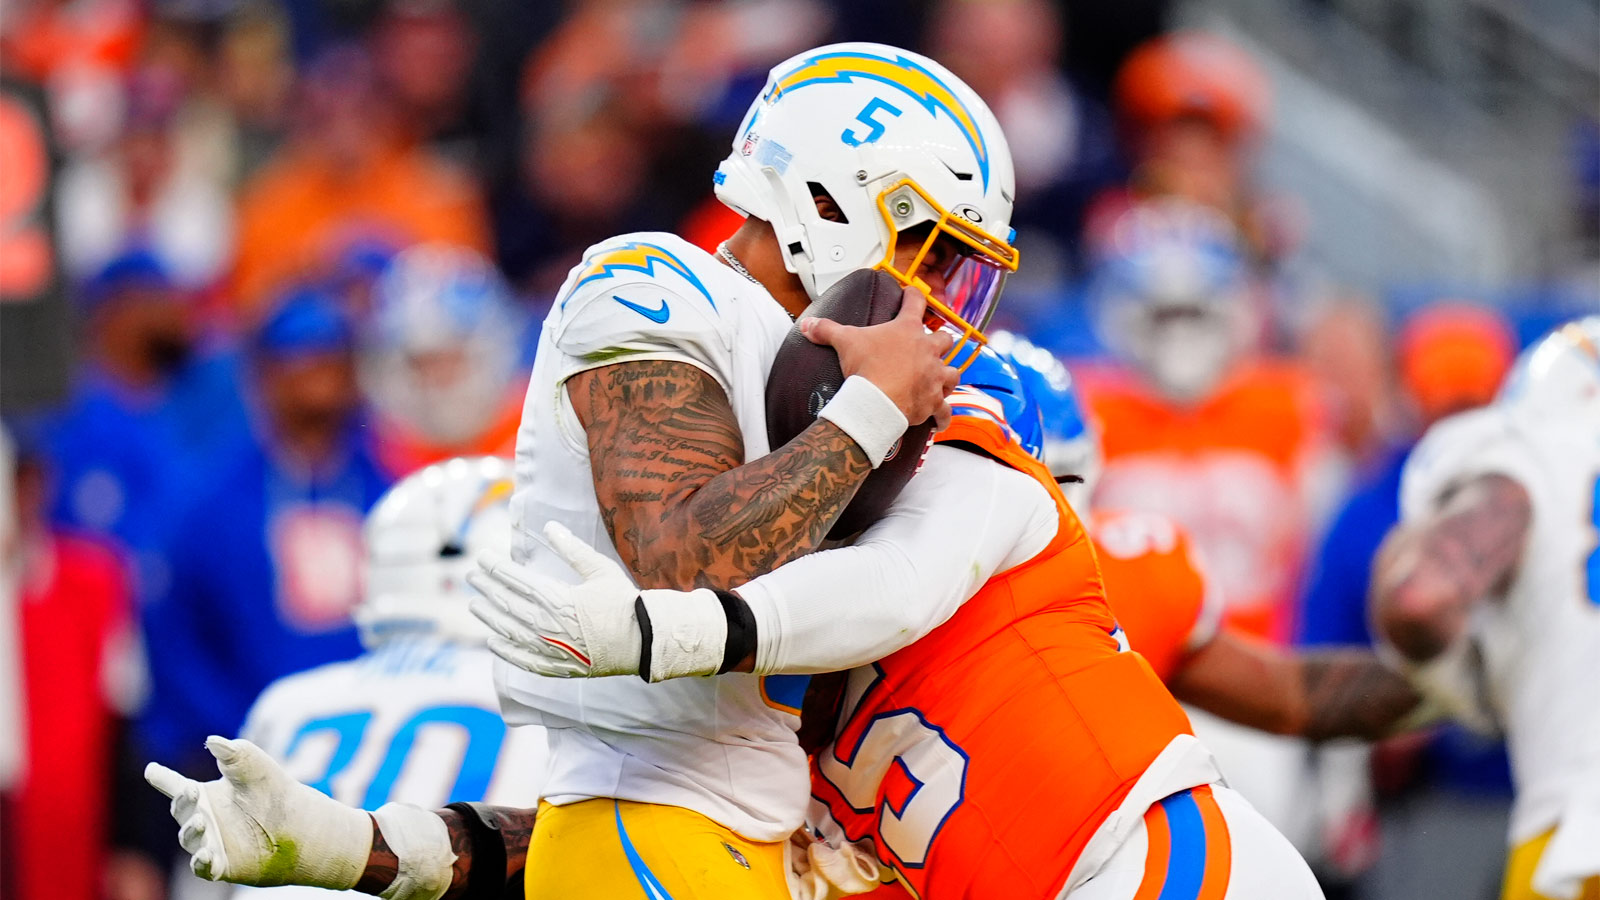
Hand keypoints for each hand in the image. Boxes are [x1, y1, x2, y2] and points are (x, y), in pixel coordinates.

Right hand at [144, 737, 371, 886]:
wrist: (297, 823)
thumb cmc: (271, 790)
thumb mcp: (253, 765)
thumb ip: (233, 752)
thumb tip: (213, 740)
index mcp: (204, 795)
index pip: (176, 786)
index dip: (163, 777)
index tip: (151, 769)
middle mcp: (202, 819)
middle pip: (181, 811)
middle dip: (182, 802)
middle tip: (192, 793)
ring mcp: (209, 843)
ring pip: (189, 839)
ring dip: (191, 831)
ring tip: (201, 821)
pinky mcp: (221, 865)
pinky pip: (203, 867)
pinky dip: (202, 862)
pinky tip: (207, 854)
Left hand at [467, 522, 643, 676]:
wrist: (643, 640)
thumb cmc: (623, 601)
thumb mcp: (599, 569)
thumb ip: (571, 548)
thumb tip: (550, 526)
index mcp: (555, 597)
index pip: (514, 579)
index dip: (495, 567)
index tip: (481, 556)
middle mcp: (545, 624)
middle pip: (506, 602)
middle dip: (486, 586)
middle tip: (472, 576)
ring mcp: (548, 648)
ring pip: (507, 630)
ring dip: (487, 615)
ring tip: (474, 604)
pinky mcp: (555, 666)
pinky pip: (521, 659)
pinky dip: (504, 650)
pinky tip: (492, 641)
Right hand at [801, 286, 958, 429]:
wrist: (876, 401)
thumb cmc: (866, 368)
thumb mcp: (844, 342)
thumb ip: (826, 330)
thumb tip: (808, 325)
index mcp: (908, 330)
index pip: (916, 302)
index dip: (914, 295)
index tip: (912, 293)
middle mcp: (927, 351)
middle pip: (945, 339)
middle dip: (940, 342)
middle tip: (931, 346)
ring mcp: (934, 377)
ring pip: (952, 373)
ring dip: (947, 376)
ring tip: (941, 380)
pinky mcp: (933, 401)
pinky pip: (945, 410)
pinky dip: (943, 415)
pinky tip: (940, 419)